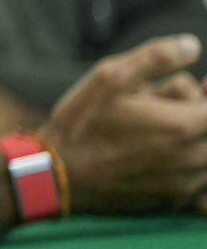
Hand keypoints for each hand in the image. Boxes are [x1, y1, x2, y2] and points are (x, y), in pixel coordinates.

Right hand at [41, 34, 206, 215]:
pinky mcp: (174, 202)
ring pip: (206, 155)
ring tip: (154, 132)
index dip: (206, 92)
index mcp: (182, 126)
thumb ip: (156, 57)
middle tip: (162, 105)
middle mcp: (191, 159)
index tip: (193, 86)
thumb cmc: (81, 124)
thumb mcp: (108, 77)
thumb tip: (192, 45)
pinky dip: (187, 166)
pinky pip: (199, 183)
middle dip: (195, 113)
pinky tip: (156, 156)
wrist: (55, 176)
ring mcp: (184, 185)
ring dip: (191, 140)